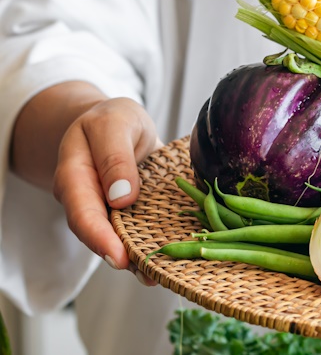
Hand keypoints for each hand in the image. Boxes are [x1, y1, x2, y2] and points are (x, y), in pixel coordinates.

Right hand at [52, 97, 161, 284]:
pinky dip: (153, 247)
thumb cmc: (114, 120)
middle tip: (146, 274)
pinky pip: (139, 233)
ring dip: (139, 259)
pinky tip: (170, 263)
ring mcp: (108, 211)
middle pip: (99, 234)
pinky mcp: (131, 215)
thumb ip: (114, 156)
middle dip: (121, 256)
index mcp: (74, 175)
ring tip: (160, 275)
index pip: (81, 211)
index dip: (98, 236)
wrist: (119, 124)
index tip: (118, 256)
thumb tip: (121, 196)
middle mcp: (88, 200)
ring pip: (119, 239)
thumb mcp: (115, 123)